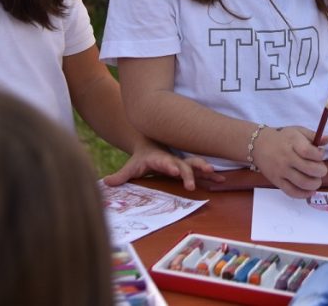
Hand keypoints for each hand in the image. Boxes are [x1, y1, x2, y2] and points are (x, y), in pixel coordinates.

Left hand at [102, 138, 222, 190]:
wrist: (151, 143)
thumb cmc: (142, 159)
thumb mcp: (131, 166)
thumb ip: (121, 175)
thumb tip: (105, 183)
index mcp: (160, 159)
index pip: (166, 163)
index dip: (170, 166)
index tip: (174, 171)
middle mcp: (174, 160)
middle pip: (183, 165)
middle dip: (188, 173)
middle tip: (190, 184)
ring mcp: (183, 162)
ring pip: (196, 165)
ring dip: (205, 170)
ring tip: (215, 175)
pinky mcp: (188, 167)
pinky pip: (202, 171)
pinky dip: (212, 175)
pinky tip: (223, 179)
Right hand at [251, 126, 327, 198]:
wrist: (258, 145)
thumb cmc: (282, 138)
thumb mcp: (297, 131)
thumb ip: (313, 136)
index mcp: (292, 143)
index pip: (309, 152)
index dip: (319, 155)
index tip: (321, 154)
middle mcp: (286, 158)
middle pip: (309, 169)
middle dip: (321, 171)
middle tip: (321, 170)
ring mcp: (281, 171)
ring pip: (303, 183)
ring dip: (315, 184)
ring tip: (316, 180)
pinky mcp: (277, 181)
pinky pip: (292, 192)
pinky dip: (304, 194)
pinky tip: (310, 191)